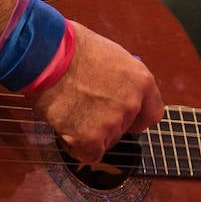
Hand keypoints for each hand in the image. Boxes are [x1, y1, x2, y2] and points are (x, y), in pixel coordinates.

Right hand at [30, 21, 162, 166]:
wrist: (47, 55)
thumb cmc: (72, 47)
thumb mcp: (110, 55)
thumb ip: (120, 78)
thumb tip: (114, 87)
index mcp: (141, 80)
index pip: (152, 112)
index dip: (136, 116)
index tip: (122, 114)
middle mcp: (132, 104)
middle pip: (123, 127)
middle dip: (106, 122)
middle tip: (85, 106)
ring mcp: (112, 123)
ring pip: (105, 140)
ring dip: (89, 132)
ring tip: (70, 109)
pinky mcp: (90, 139)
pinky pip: (88, 154)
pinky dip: (77, 147)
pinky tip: (65, 127)